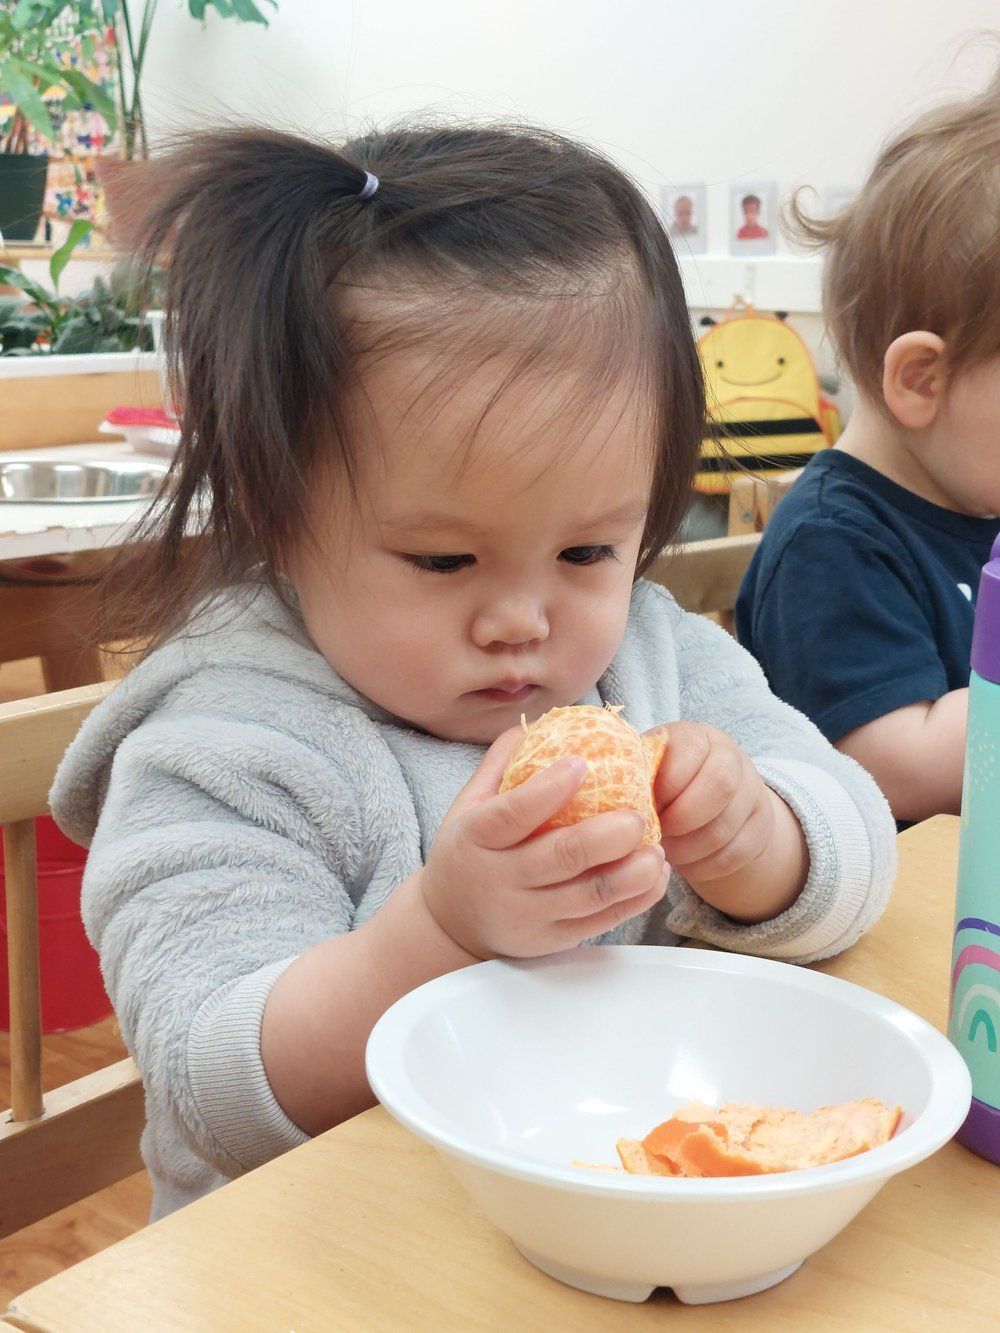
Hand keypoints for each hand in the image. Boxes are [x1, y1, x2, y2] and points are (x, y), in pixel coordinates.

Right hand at [418, 728, 668, 958]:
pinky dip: (634, 901)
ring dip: (630, 874)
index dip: (548, 790)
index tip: (582, 763)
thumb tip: (538, 723)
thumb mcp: (468, 805)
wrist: (451, 923)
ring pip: (587, 896)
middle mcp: (500, 879)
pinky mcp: (551, 939)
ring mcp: (527, 915)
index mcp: (476, 838)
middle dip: (606, 836)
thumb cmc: (469, 851)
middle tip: (638, 816)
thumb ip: (500, 764)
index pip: (512, 813)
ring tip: (658, 850)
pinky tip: (655, 876)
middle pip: (560, 858)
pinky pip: (599, 922)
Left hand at [648, 723, 807, 921]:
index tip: (644, 806)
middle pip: (720, 787)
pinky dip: (704, 866)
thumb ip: (633, 774)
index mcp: (698, 738)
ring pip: (725, 827)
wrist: (710, 801)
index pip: (690, 753)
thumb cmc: (662, 783)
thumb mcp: (648, 769)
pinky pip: (735, 854)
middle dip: (681, 818)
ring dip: (688, 849)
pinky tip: (685, 864)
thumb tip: (603, 797)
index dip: (665, 786)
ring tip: (664, 852)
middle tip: (657, 834)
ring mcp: (753, 793)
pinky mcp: (761, 828)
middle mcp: (732, 759)